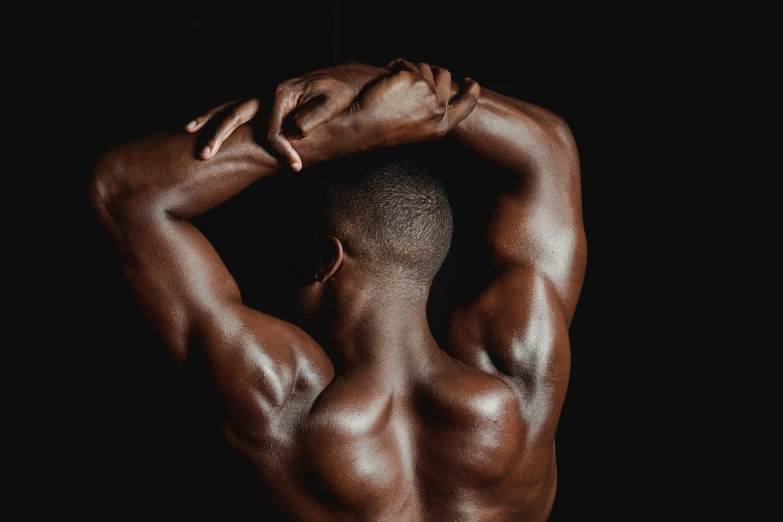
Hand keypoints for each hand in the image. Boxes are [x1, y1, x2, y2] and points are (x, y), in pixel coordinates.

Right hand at [184, 62, 386, 167]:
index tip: (294, 168)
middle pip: (234, 114)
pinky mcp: (260, 103)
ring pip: (226, 108)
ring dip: (208, 122)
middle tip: (204, 156)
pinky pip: (232, 110)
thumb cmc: (339, 92)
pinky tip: (200, 128)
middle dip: (218, 135)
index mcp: (281, 94)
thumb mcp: (333, 102)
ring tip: (188, 134)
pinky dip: (215, 118)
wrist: (341, 78)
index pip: (272, 129)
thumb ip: (315, 116)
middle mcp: (265, 93)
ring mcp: (260, 97)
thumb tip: (295, 132)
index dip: (281, 150)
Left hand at [350, 58, 479, 148]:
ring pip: (424, 67)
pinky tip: (383, 81)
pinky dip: (393, 66)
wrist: (363, 128)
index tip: (468, 80)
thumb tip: (440, 87)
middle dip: (429, 71)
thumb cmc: (384, 129)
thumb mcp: (418, 128)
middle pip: (444, 76)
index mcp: (441, 126)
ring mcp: (427, 93)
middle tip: (410, 78)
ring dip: (409, 69)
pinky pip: (405, 62)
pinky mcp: (413, 79)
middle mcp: (438, 110)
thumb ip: (432, 111)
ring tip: (393, 85)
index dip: (472, 89)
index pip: (468, 103)